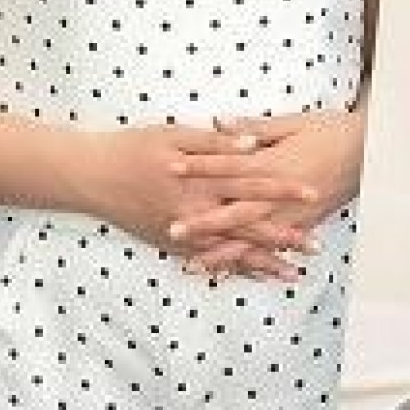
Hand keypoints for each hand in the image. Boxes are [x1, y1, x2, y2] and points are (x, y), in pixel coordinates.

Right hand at [78, 122, 313, 256]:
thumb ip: (215, 142)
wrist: (93, 177)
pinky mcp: (172, 245)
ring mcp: (184, 234)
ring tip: (293, 273)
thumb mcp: (174, 134)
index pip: (251, 185)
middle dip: (283, 237)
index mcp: (201, 180)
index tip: (312, 193)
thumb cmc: (134, 148)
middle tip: (315, 246)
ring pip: (232, 251)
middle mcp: (196, 212)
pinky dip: (233, 268)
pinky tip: (253, 275)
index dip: (282, 189)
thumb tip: (252, 144)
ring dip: (264, 262)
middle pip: (248, 227)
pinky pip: (209, 260)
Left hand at [171, 108, 365, 278]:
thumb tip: (218, 122)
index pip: (228, 167)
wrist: (372, 150)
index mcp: (274, 163)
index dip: (199, 168)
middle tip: (172, 230)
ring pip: (253, 239)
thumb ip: (255, 128)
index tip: (171, 170)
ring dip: (223, 252)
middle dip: (203, 223)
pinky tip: (236, 273)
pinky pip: (276, 248)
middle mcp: (281, 195)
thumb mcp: (293, 122)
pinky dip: (255, 263)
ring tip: (194, 263)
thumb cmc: (331, 129)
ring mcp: (294, 214)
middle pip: (235, 212)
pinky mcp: (306, 224)